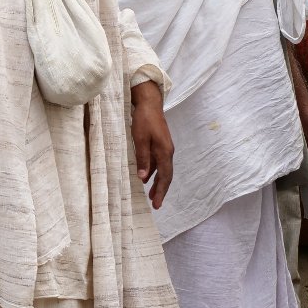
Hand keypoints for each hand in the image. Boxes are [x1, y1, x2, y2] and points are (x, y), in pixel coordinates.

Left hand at [130, 80, 173, 207]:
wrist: (149, 103)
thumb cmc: (144, 120)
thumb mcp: (140, 140)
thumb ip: (143, 159)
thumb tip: (143, 178)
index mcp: (164, 152)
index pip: (165, 176)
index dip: (160, 191)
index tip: (156, 204)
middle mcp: (168, 151)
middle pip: (166, 175)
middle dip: (161, 190)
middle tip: (155, 204)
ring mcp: (165, 147)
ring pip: (163, 169)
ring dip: (158, 182)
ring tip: (151, 195)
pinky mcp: (161, 144)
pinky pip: (159, 162)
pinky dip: (154, 172)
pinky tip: (146, 176)